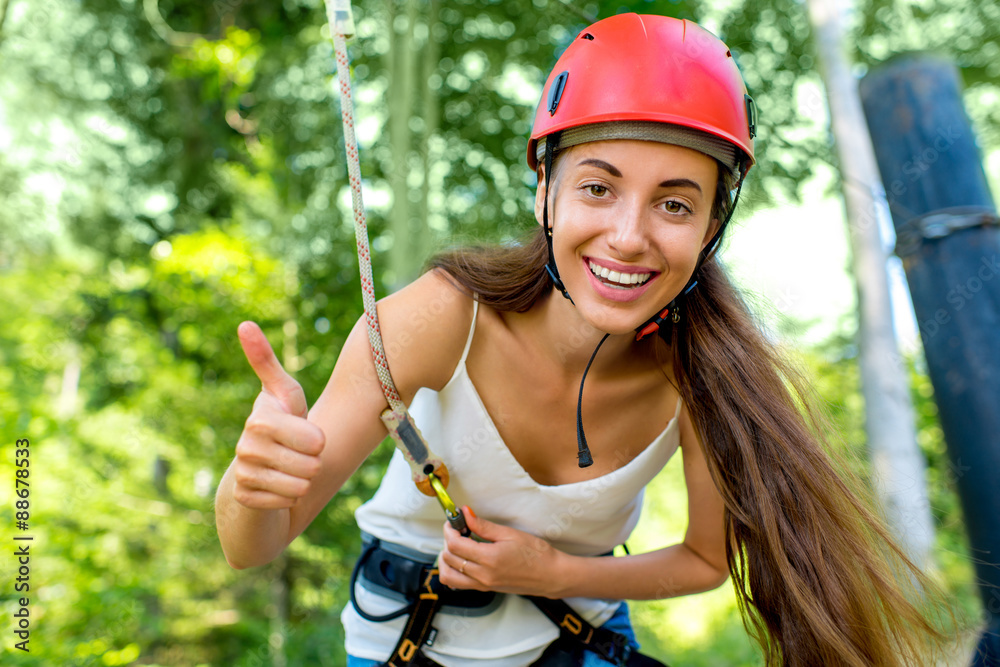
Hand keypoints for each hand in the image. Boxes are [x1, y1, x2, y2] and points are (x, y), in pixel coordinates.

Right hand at [231, 321, 325, 509]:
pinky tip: (278, 489)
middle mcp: (246, 444)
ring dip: (302, 483)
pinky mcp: (243, 497)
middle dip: (313, 464)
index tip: (309, 437)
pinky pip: (286, 504)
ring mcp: (242, 472)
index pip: (314, 439)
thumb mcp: (284, 394)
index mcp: (261, 417)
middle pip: (310, 466)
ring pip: (299, 487)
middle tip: (299, 455)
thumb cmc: (282, 424)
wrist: (258, 468)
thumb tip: (244, 323)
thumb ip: (267, 361)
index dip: (318, 442)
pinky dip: (289, 500)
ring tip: (290, 470)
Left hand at [438, 508, 566, 597]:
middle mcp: (483, 575)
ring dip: (446, 559)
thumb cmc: (537, 554)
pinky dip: (453, 571)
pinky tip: (462, 559)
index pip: (455, 545)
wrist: (551, 576)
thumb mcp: (510, 534)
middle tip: (457, 529)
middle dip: (447, 541)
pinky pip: (458, 583)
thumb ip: (484, 525)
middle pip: (449, 558)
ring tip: (457, 545)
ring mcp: (483, 585)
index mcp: (489, 559)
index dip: (450, 530)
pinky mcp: (485, 589)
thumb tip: (466, 514)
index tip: (453, 521)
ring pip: (449, 575)